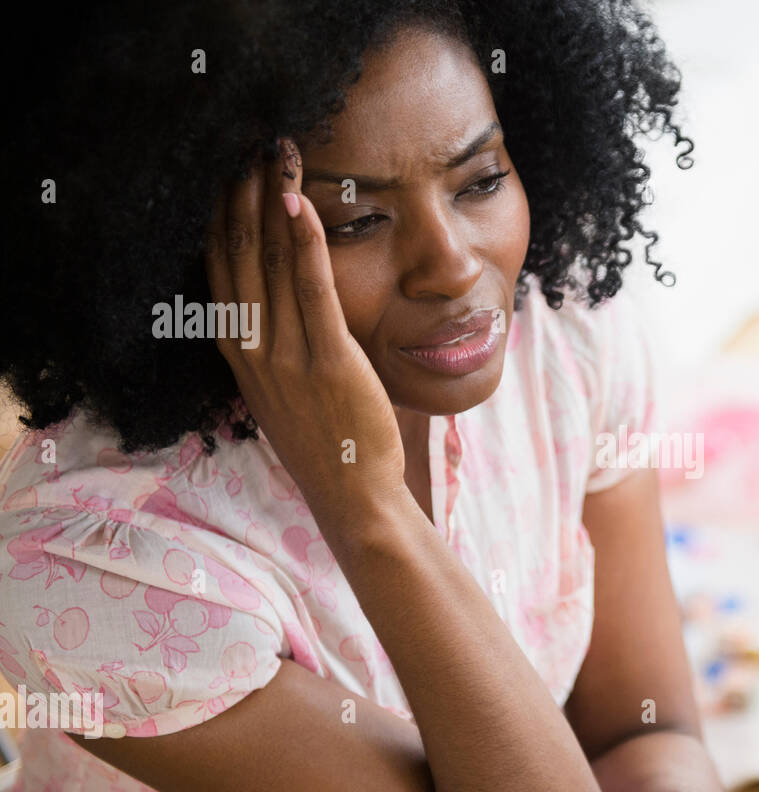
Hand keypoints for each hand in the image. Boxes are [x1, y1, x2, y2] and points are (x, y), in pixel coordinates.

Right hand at [204, 138, 405, 529]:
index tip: (228, 172)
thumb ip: (282, 343)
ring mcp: (286, 356)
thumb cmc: (329, 440)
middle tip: (252, 142)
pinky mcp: (328, 362)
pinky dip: (304, 243)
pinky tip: (302, 204)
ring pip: (270, 262)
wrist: (351, 496)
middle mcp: (253, 350)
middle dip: (243, 193)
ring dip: (273, 201)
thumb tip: (291, 299)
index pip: (220, 270)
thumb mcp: (288, 389)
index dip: (220, 216)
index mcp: (241, 354)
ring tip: (277, 152)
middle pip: (238, 254)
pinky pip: (311, 290)